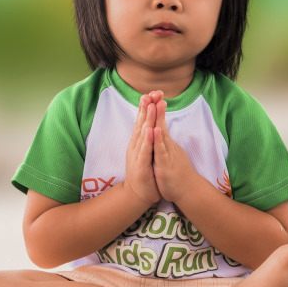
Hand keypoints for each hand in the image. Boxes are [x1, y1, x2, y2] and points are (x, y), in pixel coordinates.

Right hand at [123, 91, 162, 206]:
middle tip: (149, 93)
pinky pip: (145, 151)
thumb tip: (149, 123)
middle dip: (145, 108)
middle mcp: (136, 145)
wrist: (137, 194)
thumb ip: (146, 137)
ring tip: (150, 105)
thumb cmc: (144, 171)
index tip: (151, 92)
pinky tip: (150, 130)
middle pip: (141, 123)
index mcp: (138, 141)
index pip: (142, 121)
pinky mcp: (140, 165)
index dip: (146, 107)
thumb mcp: (145, 151)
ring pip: (142, 134)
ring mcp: (137, 154)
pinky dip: (147, 140)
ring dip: (146, 119)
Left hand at [152, 98, 198, 202]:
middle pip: (161, 124)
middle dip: (157, 108)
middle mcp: (168, 146)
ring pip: (161, 134)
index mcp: (166, 144)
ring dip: (158, 119)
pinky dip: (158, 140)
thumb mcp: (170, 154)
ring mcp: (167, 155)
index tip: (152, 94)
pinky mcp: (165, 165)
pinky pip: (161, 151)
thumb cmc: (178, 174)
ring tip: (155, 104)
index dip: (156, 110)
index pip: (160, 123)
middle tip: (155, 92)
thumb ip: (166, 143)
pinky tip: (155, 130)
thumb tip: (162, 130)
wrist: (188, 191)